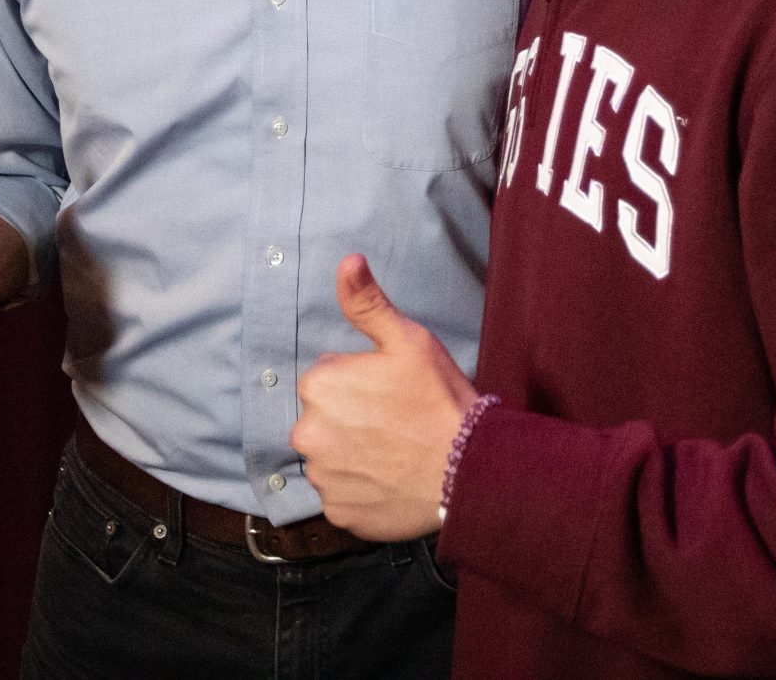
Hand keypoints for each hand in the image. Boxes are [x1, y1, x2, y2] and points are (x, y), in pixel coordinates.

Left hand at [291, 254, 476, 539]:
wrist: (468, 469)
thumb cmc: (438, 400)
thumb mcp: (407, 340)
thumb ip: (367, 303)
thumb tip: (347, 261)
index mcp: (318, 386)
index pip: (325, 379)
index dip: (358, 383)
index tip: (389, 392)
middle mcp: (307, 434)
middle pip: (323, 419)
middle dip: (349, 418)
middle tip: (394, 422)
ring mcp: (322, 477)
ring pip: (330, 457)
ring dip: (352, 455)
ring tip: (394, 452)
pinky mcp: (338, 513)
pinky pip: (342, 494)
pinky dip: (360, 488)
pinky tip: (390, 479)